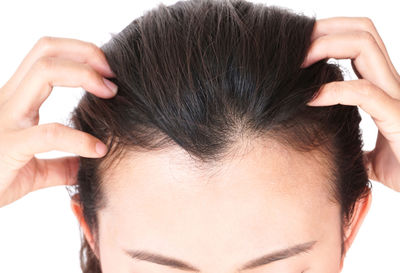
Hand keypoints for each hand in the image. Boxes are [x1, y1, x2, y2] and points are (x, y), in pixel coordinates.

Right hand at [0, 36, 117, 207]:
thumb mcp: (34, 170)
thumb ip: (60, 165)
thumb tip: (85, 166)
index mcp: (15, 102)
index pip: (45, 56)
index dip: (79, 53)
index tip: (107, 71)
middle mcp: (8, 101)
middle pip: (45, 51)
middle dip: (86, 53)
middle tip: (112, 75)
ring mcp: (6, 120)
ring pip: (44, 72)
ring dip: (84, 75)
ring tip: (110, 93)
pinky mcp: (9, 146)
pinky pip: (50, 133)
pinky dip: (80, 139)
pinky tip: (99, 150)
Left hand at [302, 17, 399, 191]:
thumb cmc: (398, 169)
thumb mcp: (364, 148)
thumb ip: (347, 139)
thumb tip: (325, 142)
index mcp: (382, 87)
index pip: (360, 41)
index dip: (329, 35)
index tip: (298, 49)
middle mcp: (391, 84)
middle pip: (362, 32)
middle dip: (324, 30)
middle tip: (294, 46)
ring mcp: (396, 97)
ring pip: (365, 47)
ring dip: (325, 47)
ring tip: (298, 63)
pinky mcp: (397, 118)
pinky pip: (364, 92)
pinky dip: (333, 90)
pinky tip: (310, 99)